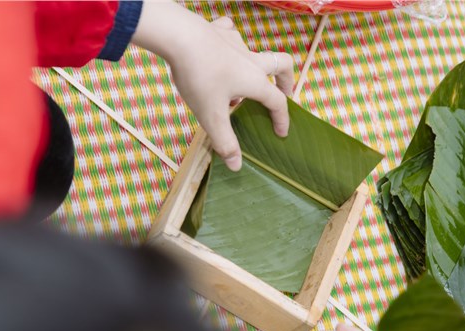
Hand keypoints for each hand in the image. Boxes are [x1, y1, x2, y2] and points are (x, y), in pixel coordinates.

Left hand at [132, 1, 293, 170]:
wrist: (179, 36)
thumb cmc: (198, 77)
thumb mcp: (211, 116)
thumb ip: (225, 142)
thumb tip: (237, 166)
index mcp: (254, 81)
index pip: (277, 102)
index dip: (282, 119)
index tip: (280, 133)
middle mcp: (251, 59)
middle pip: (282, 65)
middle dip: (286, 80)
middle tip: (283, 92)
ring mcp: (235, 42)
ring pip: (254, 53)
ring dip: (253, 68)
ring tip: (237, 85)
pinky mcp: (218, 30)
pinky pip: (231, 35)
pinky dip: (230, 46)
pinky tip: (220, 52)